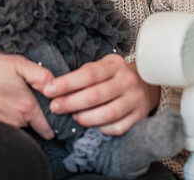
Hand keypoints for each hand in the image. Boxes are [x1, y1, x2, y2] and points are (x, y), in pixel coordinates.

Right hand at [0, 41, 55, 139]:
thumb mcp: (17, 63)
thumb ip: (41, 75)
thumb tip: (56, 85)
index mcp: (26, 108)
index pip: (48, 128)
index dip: (53, 119)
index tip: (52, 108)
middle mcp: (14, 123)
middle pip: (34, 125)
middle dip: (36, 112)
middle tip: (28, 92)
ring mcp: (0, 126)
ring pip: (19, 125)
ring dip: (19, 113)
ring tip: (11, 92)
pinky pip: (4, 124)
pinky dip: (5, 114)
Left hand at [42, 53, 160, 135]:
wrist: (144, 84)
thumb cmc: (114, 76)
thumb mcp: (101, 67)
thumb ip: (82, 75)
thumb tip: (54, 87)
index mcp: (114, 64)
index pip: (88, 74)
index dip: (66, 83)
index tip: (48, 90)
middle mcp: (127, 80)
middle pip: (95, 95)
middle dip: (71, 103)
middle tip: (55, 107)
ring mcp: (135, 99)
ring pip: (108, 114)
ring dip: (86, 118)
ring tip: (74, 117)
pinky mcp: (140, 116)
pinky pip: (118, 128)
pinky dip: (103, 129)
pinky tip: (93, 126)